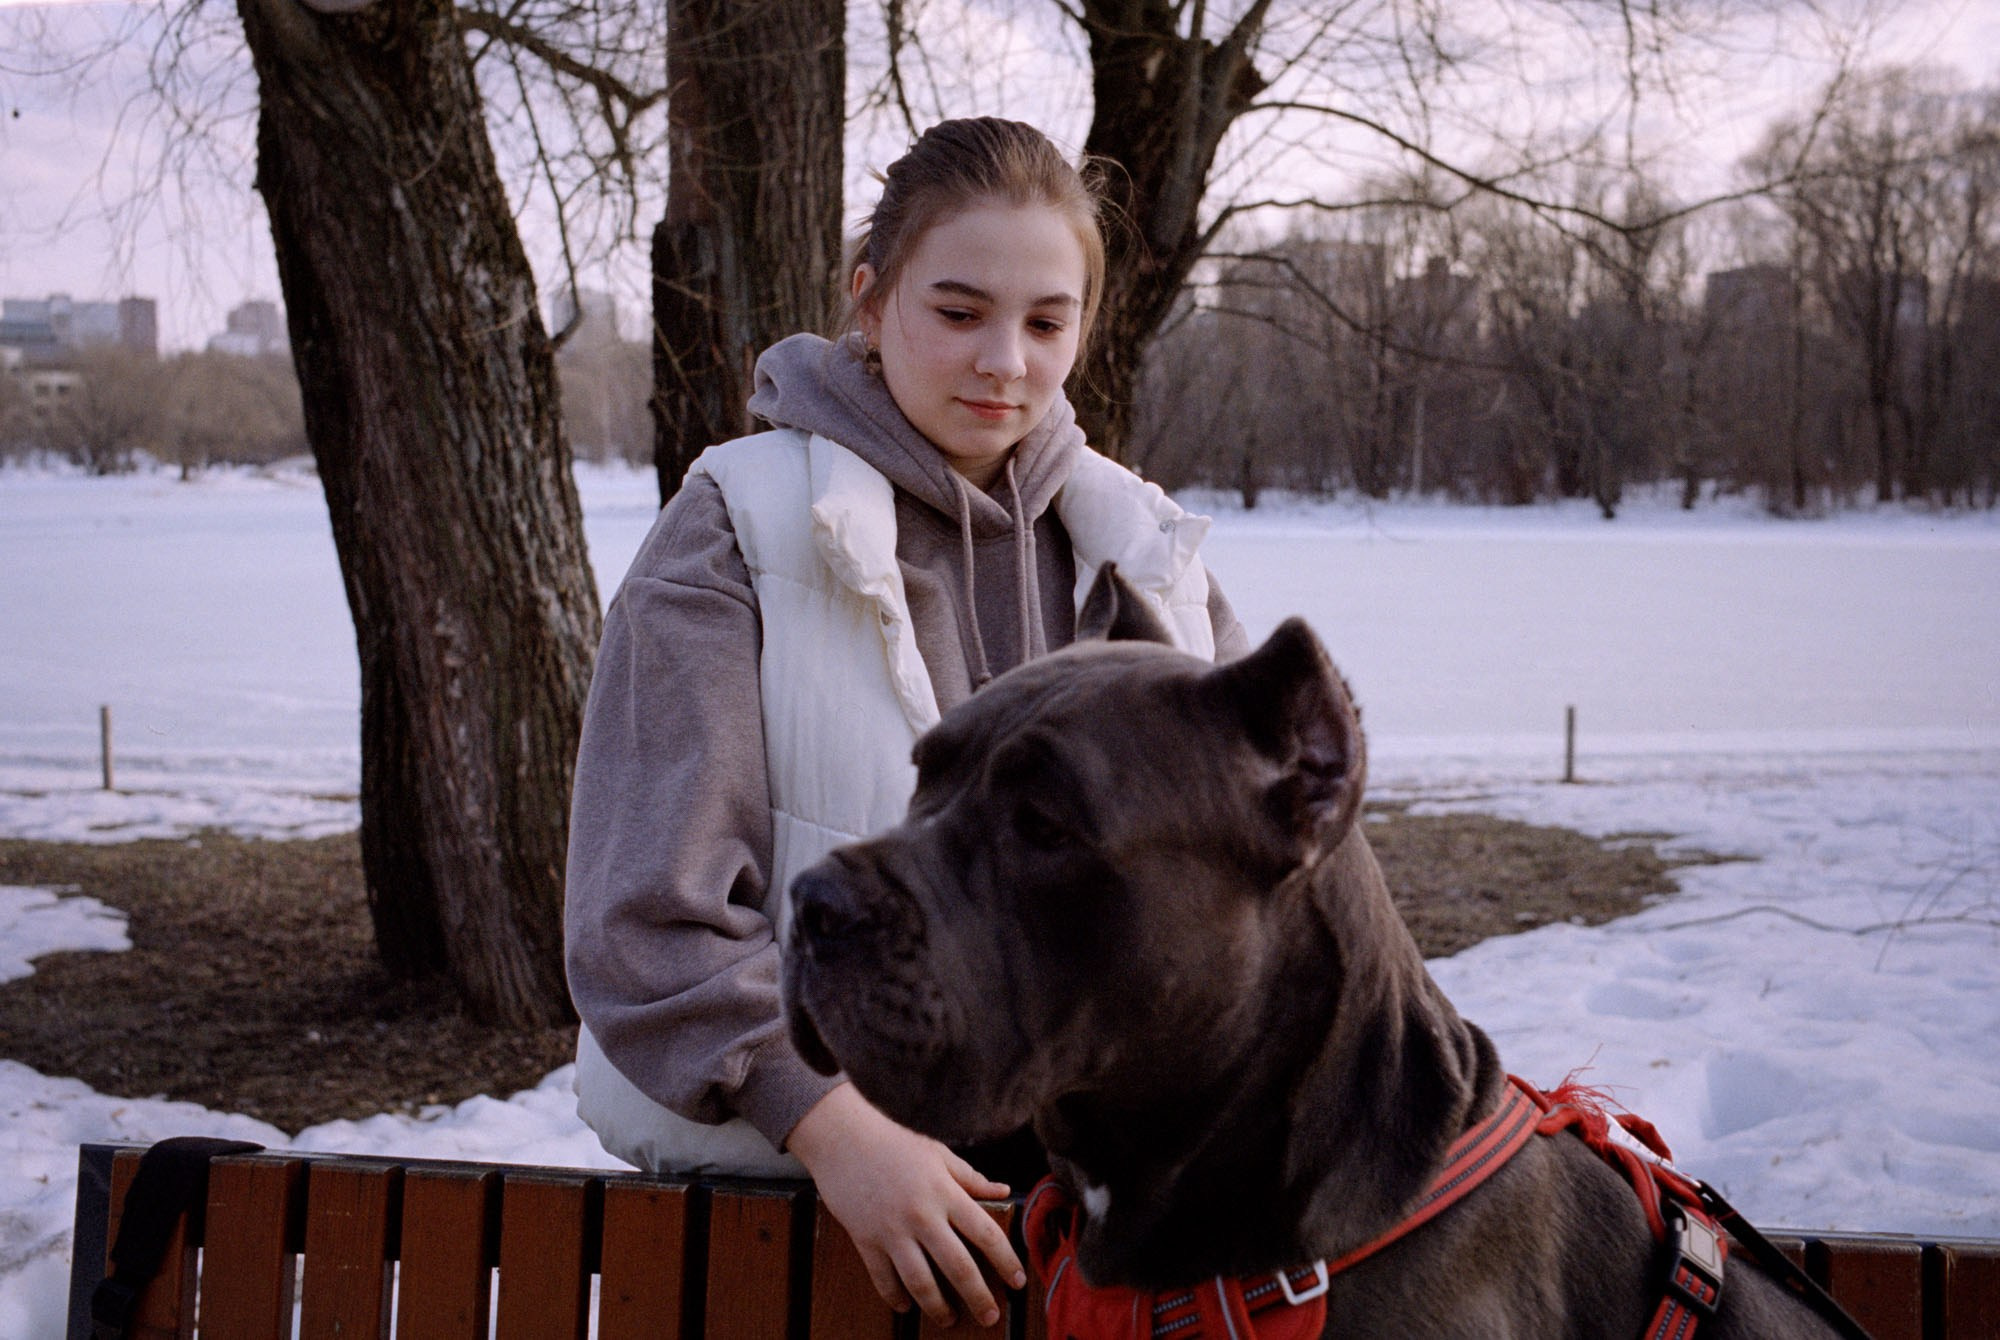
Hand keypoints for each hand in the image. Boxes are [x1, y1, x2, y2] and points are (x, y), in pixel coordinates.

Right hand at [787, 1083, 1026, 1327]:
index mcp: (945, 1192)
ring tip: (950, 1320)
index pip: (986, 1234)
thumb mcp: (938, 1154)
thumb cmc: (894, 1143)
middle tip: (991, 1317)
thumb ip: (971, 1177)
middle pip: (958, 1267)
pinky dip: (896, 1297)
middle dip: (979, 1298)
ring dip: (938, 1308)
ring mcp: (892, 1231)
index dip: (1006, 1261)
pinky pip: (883, 1279)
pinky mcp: (865, 1240)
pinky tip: (906, 1306)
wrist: (842, 1138)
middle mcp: (922, 1215)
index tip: (1018, 1281)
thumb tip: (1003, 1190)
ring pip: (921, 1282)